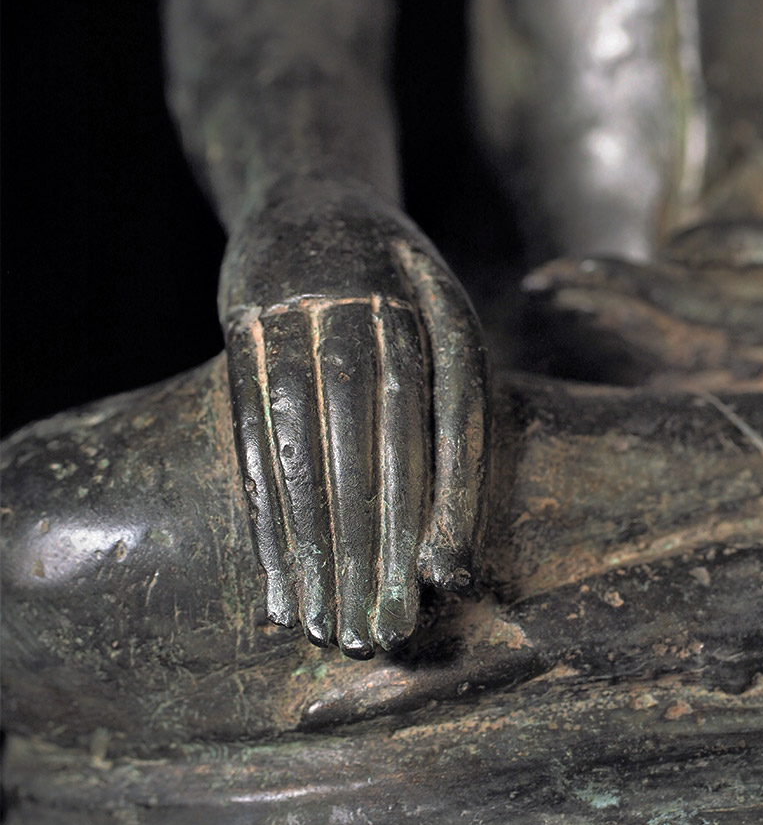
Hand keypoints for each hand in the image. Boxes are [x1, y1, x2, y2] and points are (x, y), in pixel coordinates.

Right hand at [221, 182, 489, 657]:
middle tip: (383, 630)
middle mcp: (359, 305)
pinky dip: (265, 515)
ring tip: (328, 625)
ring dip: (316, 545)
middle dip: (377, 544)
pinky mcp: (240, 330)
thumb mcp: (449, 321)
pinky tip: (277, 581)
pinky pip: (252, 439)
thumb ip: (460, 417)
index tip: (442, 580)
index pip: (443, 417)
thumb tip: (452, 559)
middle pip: (371, 445)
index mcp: (432, 303)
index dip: (445, 499)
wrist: (310, 193)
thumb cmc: (399, 286)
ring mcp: (291, 314)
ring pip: (305, 449)